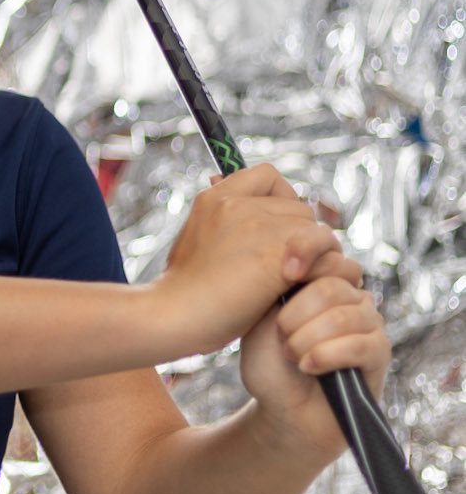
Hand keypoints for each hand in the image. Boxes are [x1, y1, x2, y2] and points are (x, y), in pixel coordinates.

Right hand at [155, 164, 344, 360]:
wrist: (172, 317)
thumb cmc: (185, 290)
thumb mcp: (195, 240)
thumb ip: (221, 219)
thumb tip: (221, 182)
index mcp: (215, 197)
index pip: (268, 176)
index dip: (281, 199)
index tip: (274, 230)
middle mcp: (235, 203)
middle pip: (299, 207)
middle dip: (298, 237)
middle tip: (285, 266)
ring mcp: (255, 226)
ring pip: (313, 230)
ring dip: (311, 257)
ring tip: (290, 282)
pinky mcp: (274, 254)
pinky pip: (321, 253)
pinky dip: (318, 272)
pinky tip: (296, 290)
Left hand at [238, 245, 390, 459]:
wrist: (282, 413)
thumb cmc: (270, 366)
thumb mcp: (260, 321)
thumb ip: (278, 288)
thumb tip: (297, 261)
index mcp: (318, 278)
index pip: (324, 245)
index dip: (306, 250)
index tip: (285, 272)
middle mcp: (348, 294)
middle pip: (331, 284)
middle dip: (296, 315)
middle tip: (281, 338)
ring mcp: (367, 322)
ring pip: (345, 314)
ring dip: (308, 339)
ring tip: (292, 356)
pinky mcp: (379, 353)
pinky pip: (362, 344)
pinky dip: (328, 355)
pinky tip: (308, 366)